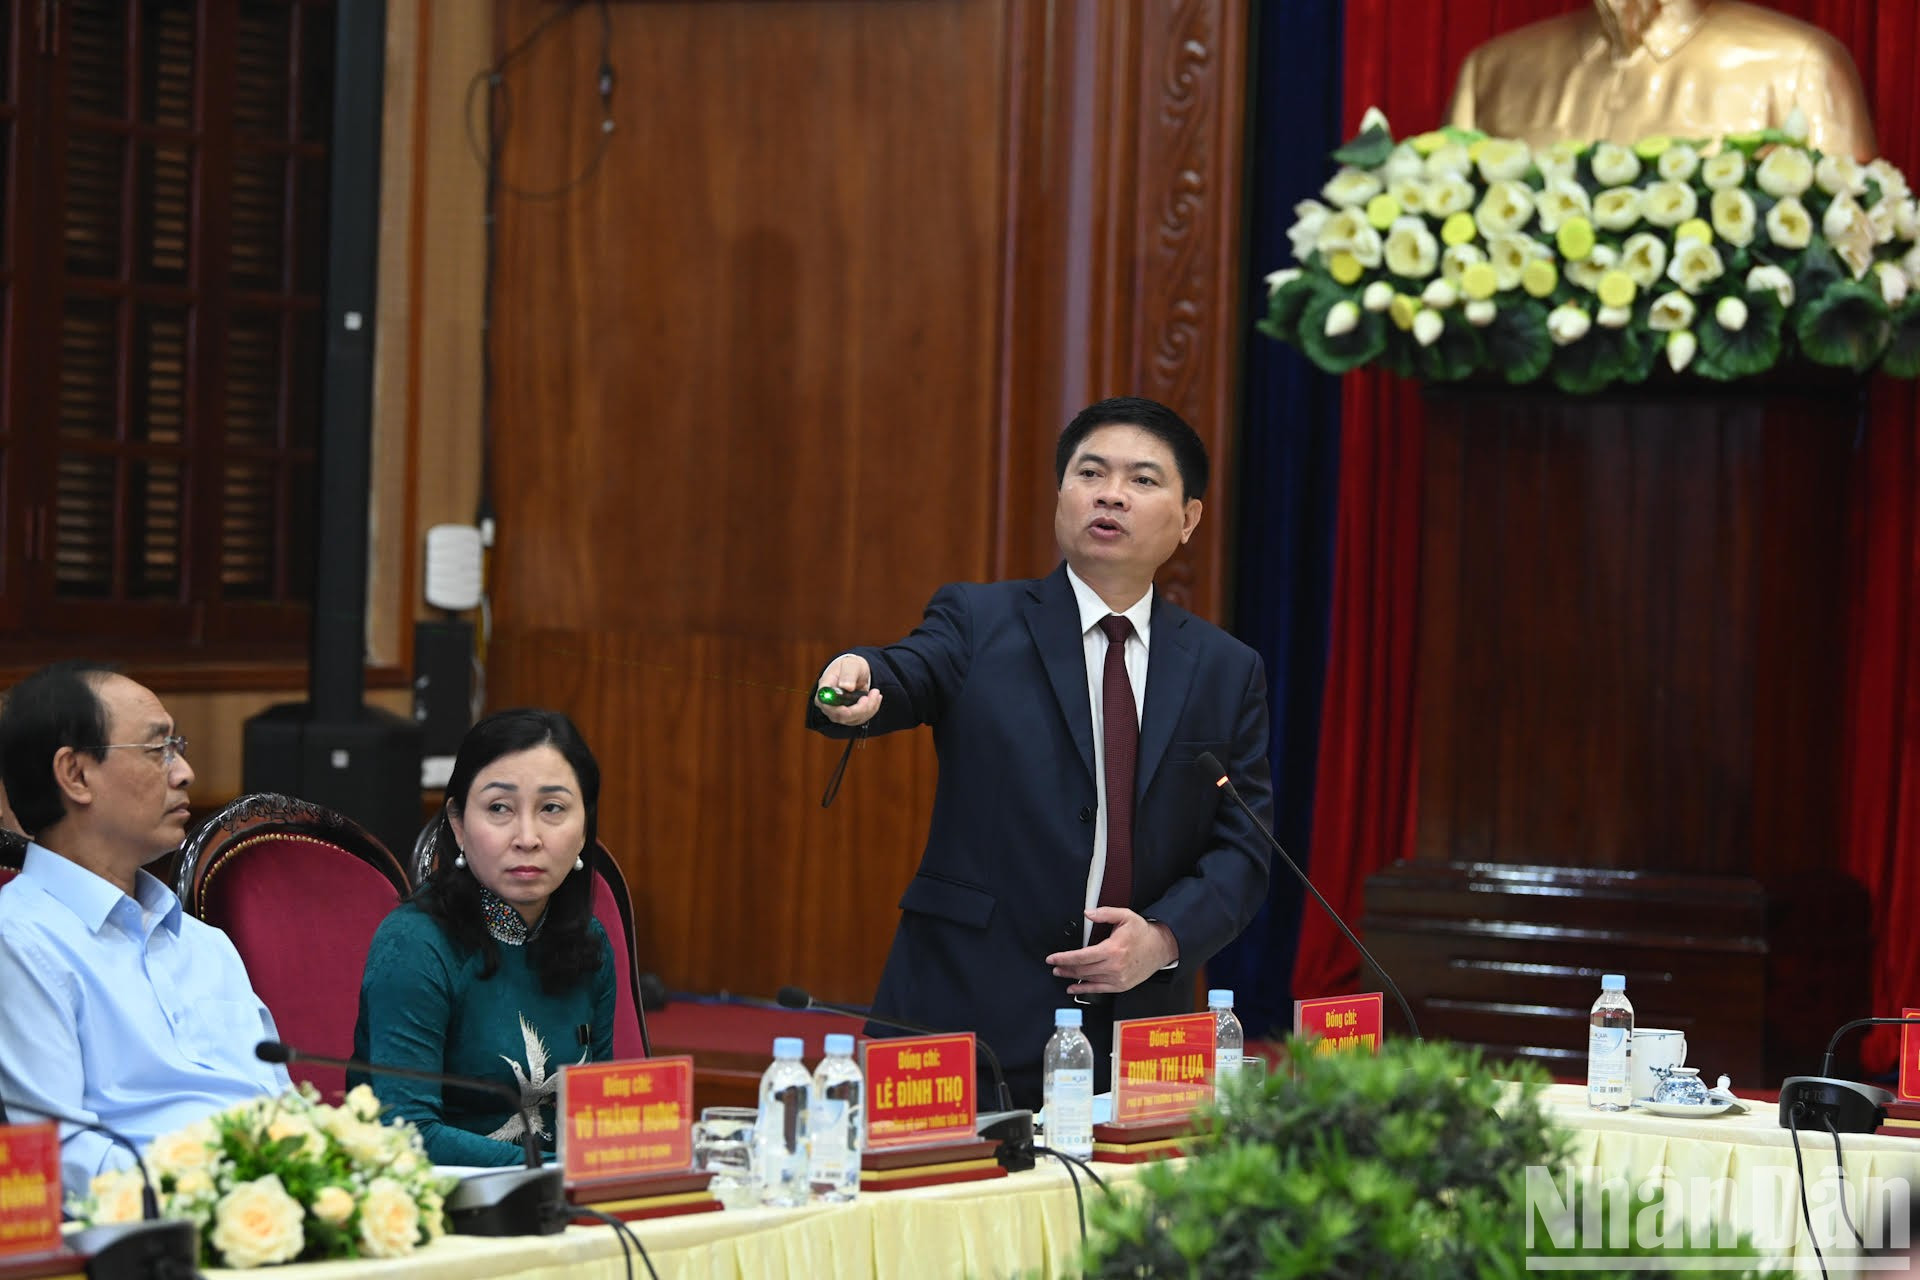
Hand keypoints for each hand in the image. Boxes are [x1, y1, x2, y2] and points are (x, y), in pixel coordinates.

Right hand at [814, 654, 881, 725]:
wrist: (856, 671)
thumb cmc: (849, 666)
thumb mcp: (850, 665)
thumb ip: (848, 675)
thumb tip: (846, 687)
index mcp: (825, 690)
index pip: (824, 704)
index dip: (835, 710)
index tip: (848, 710)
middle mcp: (829, 704)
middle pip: (841, 716)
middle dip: (860, 708)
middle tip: (872, 694)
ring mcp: (839, 712)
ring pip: (854, 719)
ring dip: (869, 707)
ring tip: (875, 692)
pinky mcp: (850, 716)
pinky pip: (862, 718)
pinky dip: (872, 708)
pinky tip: (875, 698)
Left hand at [1044, 908, 1178, 994]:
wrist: (1161, 948)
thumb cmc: (1142, 932)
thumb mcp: (1125, 916)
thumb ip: (1104, 913)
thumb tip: (1087, 913)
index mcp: (1112, 949)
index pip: (1081, 956)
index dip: (1064, 958)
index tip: (1052, 958)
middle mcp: (1114, 966)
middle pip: (1082, 969)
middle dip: (1064, 968)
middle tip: (1054, 966)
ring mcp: (1118, 978)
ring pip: (1088, 979)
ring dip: (1071, 977)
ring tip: (1061, 973)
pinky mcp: (1121, 986)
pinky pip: (1098, 990)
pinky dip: (1083, 989)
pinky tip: (1073, 988)